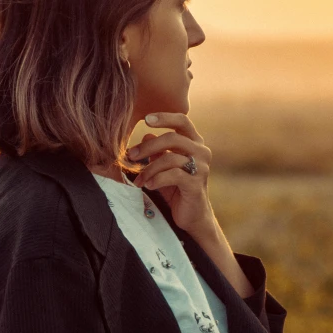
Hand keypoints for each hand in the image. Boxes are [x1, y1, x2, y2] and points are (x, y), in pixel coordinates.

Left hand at [127, 112, 215, 237]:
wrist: (192, 215)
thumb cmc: (176, 188)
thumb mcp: (163, 167)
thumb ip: (157, 151)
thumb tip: (146, 135)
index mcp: (194, 143)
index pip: (182, 120)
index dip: (164, 117)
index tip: (145, 118)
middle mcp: (201, 152)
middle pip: (172, 138)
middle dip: (148, 147)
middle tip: (131, 156)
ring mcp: (201, 167)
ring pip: (170, 158)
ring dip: (149, 169)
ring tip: (139, 180)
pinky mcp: (197, 183)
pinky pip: (173, 175)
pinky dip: (157, 179)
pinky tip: (148, 185)